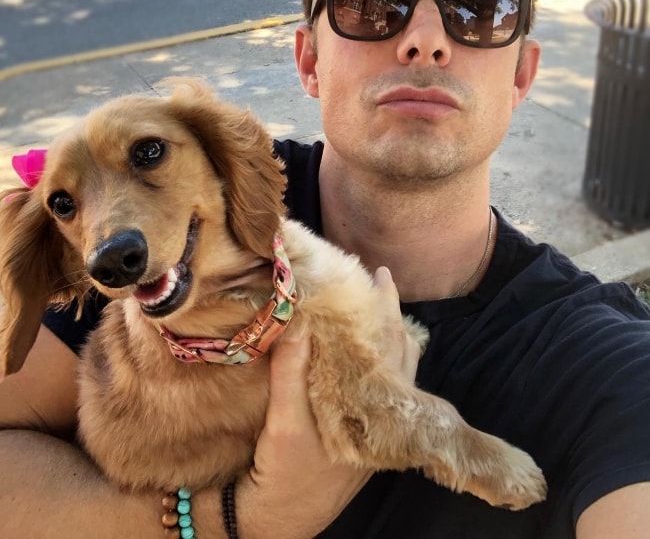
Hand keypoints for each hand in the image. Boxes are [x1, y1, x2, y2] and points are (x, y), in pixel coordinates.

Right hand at [236, 267, 419, 538]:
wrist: (279, 521)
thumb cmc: (287, 473)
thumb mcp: (285, 422)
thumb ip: (291, 371)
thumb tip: (300, 319)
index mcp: (374, 409)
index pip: (392, 347)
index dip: (387, 310)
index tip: (381, 275)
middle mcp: (380, 415)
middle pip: (398, 355)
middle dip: (391, 316)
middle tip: (379, 280)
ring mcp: (370, 425)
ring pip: (390, 372)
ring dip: (385, 338)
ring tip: (374, 309)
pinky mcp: (356, 433)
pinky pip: (373, 386)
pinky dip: (370, 360)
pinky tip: (355, 352)